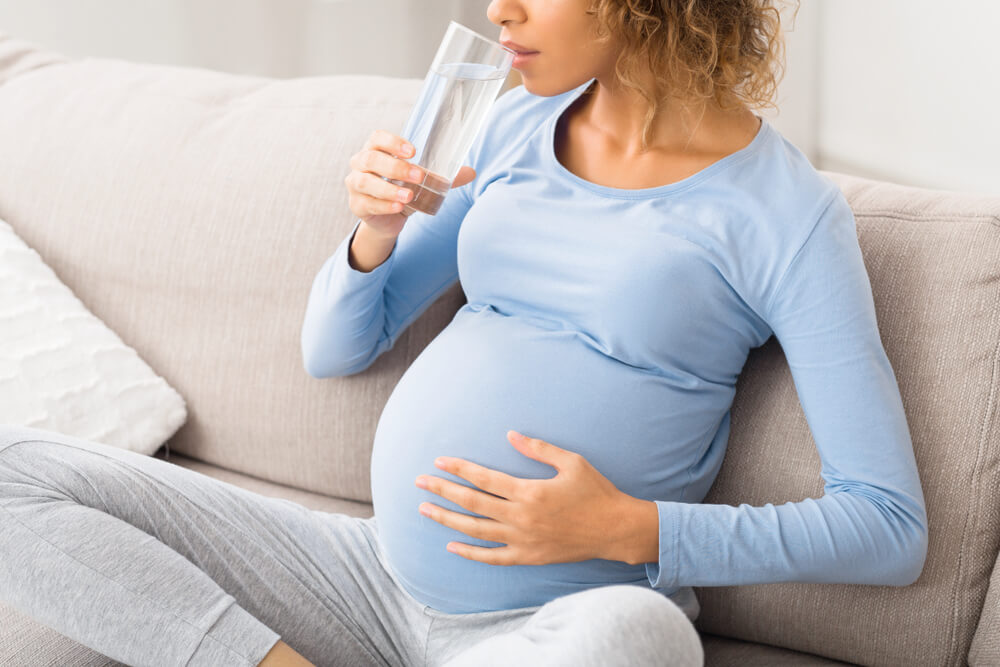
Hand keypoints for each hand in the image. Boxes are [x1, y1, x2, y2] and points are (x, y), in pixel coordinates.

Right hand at [345, 129, 475, 237]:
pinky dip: (384, 206)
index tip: (413, 151)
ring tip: (409, 196)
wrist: (389, 219)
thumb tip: (471, 172)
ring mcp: (355, 184)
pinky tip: (398, 208)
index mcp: (376, 149)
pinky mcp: (357, 205)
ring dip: (389, 189)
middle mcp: (361, 164)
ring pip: (366, 182)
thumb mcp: (422, 182)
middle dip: (396, 167)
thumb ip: (442, 176)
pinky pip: (367, 204)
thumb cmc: (403, 190)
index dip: (392, 142)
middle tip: (419, 176)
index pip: (377, 137)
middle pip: (370, 158)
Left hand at [414, 431, 657, 565]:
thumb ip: (538, 449)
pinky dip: (471, 553)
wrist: (615, 529)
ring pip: (476, 531)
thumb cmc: (596, 492)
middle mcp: (521, 517)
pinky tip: (453, 545)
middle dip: (443, 491)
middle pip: (472, 503)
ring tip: (425, 510)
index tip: (439, 461)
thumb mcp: (571, 462)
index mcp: (530, 492)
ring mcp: (523, 540)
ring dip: (448, 520)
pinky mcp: (529, 556)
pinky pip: (493, 557)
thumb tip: (511, 434)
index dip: (459, 469)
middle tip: (420, 482)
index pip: (484, 479)